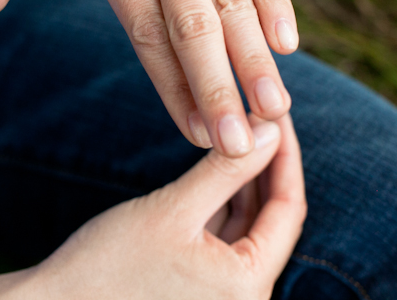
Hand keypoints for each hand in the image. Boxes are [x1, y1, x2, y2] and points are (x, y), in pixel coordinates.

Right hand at [31, 116, 305, 299]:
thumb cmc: (108, 265)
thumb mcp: (173, 209)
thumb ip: (226, 171)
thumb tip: (270, 130)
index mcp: (248, 287)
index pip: (287, 211)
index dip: (285, 156)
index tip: (277, 114)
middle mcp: (243, 299)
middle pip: (271, 220)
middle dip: (266, 166)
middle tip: (260, 115)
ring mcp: (220, 296)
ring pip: (247, 229)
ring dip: (245, 183)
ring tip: (240, 133)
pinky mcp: (198, 289)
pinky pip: (223, 241)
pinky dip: (223, 206)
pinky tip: (219, 169)